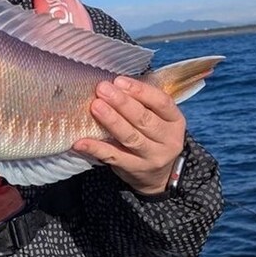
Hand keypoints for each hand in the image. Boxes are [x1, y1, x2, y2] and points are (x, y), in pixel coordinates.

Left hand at [72, 76, 185, 194]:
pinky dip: (96, 148)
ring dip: (111, 120)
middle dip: (122, 103)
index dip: (140, 90)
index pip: (161, 102)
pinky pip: (113, 157)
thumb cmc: (153, 137)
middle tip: (102, 89)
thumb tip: (112, 84)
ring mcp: (152, 157)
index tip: (119, 81)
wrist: (158, 175)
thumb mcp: (158, 119)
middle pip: (144, 119)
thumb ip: (142, 103)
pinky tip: (81, 142)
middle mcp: (167, 140)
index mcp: (175, 121)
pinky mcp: (134, 169)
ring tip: (95, 107)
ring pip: (130, 137)